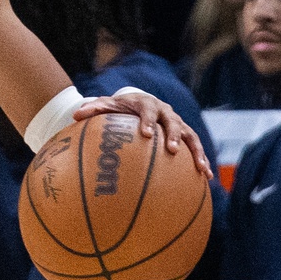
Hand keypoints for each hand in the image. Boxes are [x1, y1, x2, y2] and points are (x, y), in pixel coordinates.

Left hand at [73, 91, 212, 177]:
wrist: (140, 101)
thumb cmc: (121, 107)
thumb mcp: (107, 105)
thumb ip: (94, 109)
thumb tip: (75, 114)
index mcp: (147, 104)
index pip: (148, 112)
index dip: (148, 121)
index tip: (145, 133)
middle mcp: (166, 113)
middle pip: (174, 123)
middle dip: (173, 136)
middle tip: (171, 150)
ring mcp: (178, 123)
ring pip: (191, 137)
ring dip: (197, 152)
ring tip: (201, 169)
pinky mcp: (185, 134)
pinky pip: (195, 148)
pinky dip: (202, 160)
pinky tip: (206, 178)